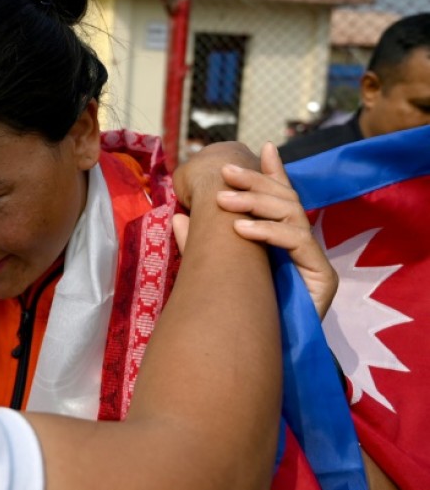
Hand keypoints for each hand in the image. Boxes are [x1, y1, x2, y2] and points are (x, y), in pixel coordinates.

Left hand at [173, 142, 336, 318]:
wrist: (261, 354)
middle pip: (286, 200)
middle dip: (256, 182)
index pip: (281, 198)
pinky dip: (268, 232)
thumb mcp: (218, 268)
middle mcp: (303, 247)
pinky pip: (299, 242)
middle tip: (224, 174)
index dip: (272, 173)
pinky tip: (241, 229)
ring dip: (256, 202)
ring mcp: (314, 261)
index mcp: (282, 240)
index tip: (260, 148)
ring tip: (222, 201)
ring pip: (293, 214)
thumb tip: (180, 217)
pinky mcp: (323, 277)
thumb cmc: (241, 311)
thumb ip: (203, 243)